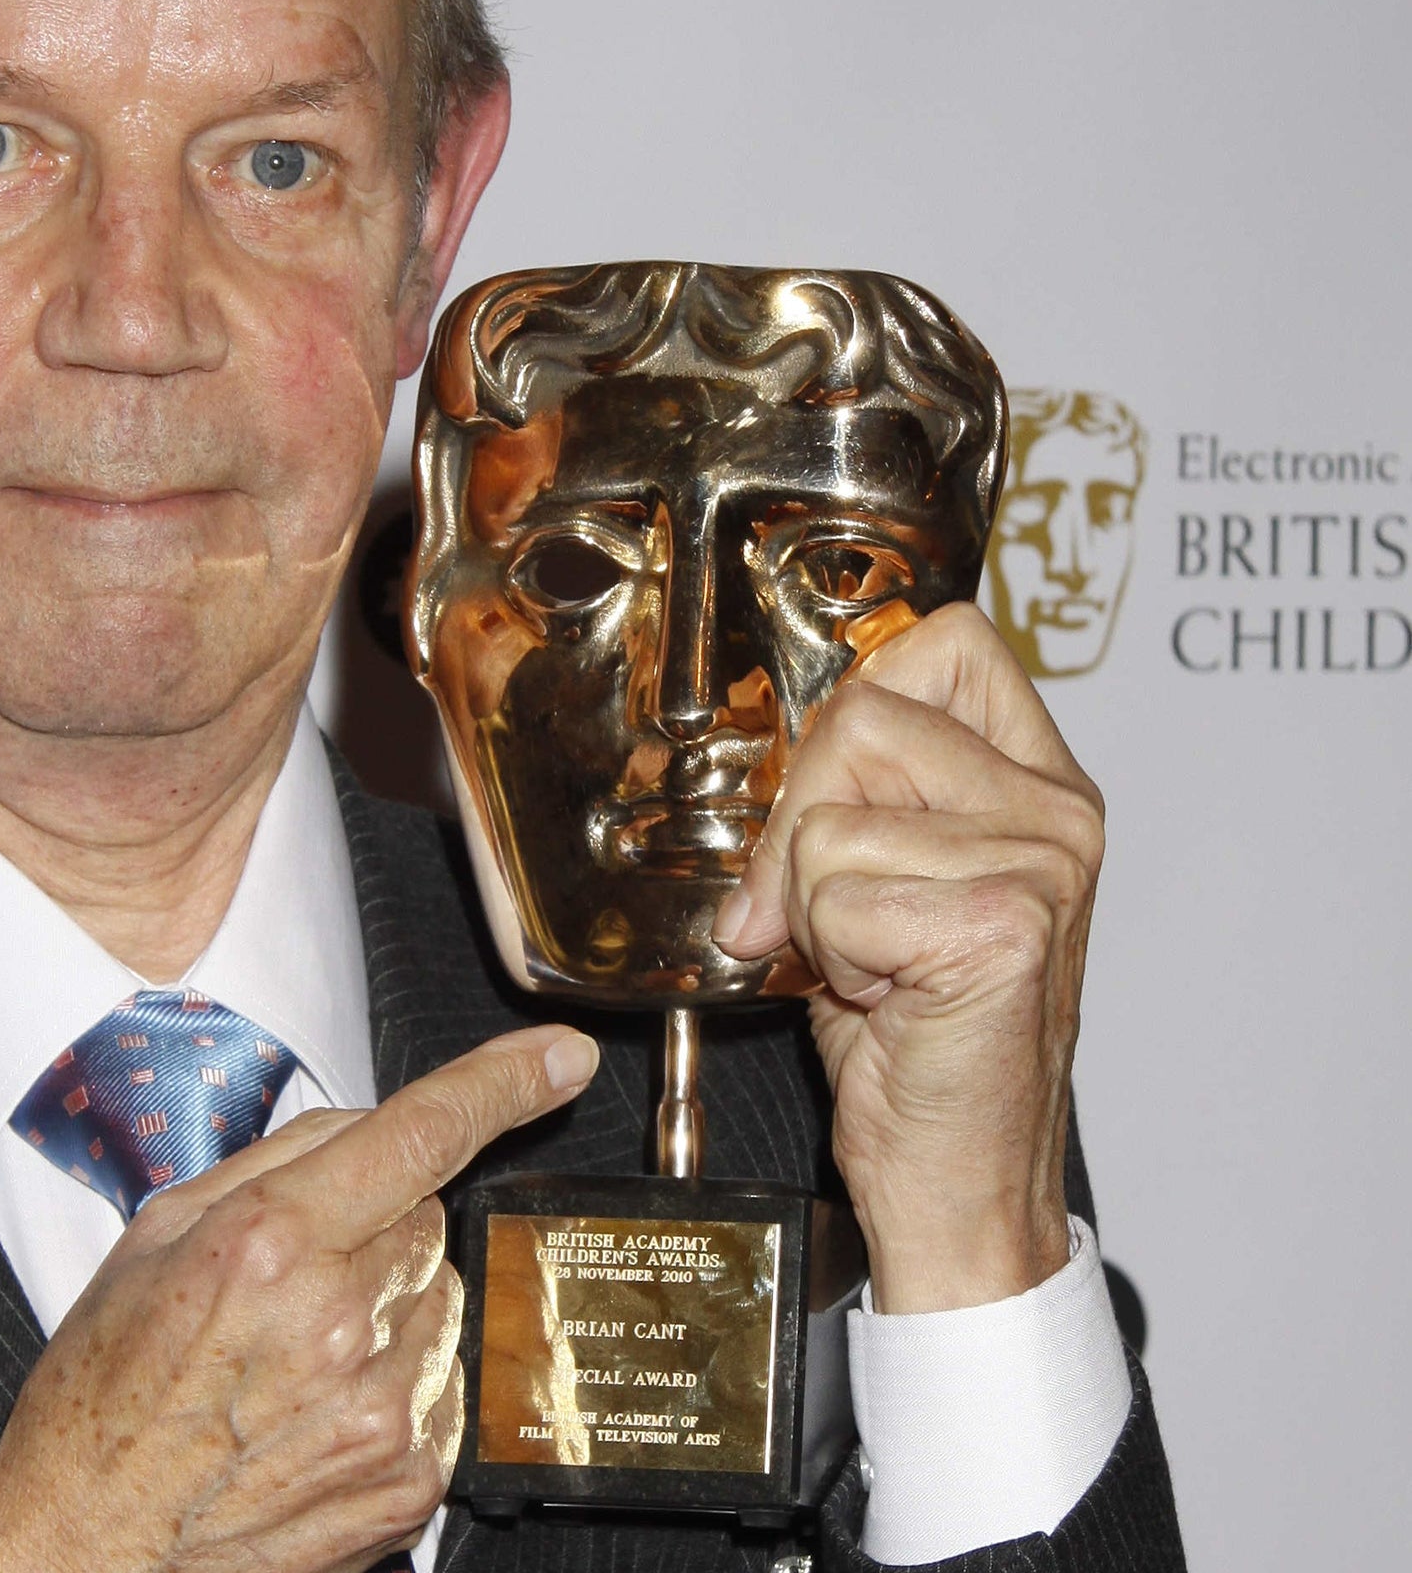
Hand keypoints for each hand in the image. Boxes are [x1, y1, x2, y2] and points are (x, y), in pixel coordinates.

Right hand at [0, 1026, 597, 1572]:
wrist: (94, 1540)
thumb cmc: (107, 1392)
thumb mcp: (156, 1237)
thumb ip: (271, 1164)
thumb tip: (361, 1126)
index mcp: (273, 1245)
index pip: (422, 1136)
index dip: (503, 1083)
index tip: (557, 1060)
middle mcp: (341, 1324)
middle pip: (426, 1216)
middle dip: (374, 1221)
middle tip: (290, 1275)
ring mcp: (386, 1408)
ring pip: (440, 1296)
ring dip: (388, 1304)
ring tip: (293, 1353)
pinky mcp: (411, 1477)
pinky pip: (444, 1379)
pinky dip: (398, 1376)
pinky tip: (320, 1405)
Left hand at [714, 602, 1102, 1313]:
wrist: (956, 1177)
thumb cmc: (911, 1040)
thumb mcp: (875, 883)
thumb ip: (848, 792)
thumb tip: (762, 737)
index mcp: (1037, 781)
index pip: (939, 641)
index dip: (848, 709)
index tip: (829, 797)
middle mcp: (1058, 812)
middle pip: (861, 715)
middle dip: (803, 820)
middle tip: (831, 914)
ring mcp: (1044, 863)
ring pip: (830, 818)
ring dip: (812, 906)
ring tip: (872, 967)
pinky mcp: (1006, 924)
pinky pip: (833, 890)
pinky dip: (825, 953)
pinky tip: (884, 998)